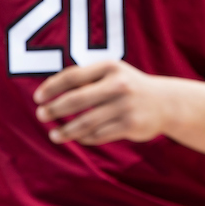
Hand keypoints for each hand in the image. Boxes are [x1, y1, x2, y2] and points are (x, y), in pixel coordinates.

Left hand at [34, 60, 171, 144]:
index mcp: (110, 67)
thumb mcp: (112, 74)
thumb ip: (86, 79)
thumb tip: (50, 93)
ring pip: (86, 122)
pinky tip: (77, 138)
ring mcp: (125, 106)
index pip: (73, 76)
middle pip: (76, 99)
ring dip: (66, 131)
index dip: (52, 87)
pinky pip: (99, 135)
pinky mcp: (130, 125)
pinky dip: (85, 138)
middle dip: (54, 109)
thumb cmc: (129, 86)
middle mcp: (118, 84)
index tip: (38, 98)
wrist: (166, 102)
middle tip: (41, 115)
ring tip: (54, 135)